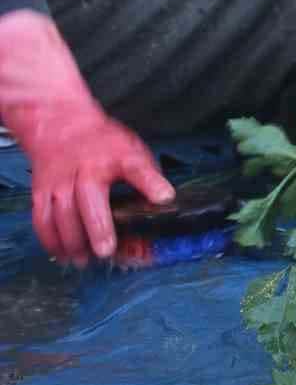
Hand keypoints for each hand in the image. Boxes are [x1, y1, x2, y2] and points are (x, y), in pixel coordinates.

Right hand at [0, 10, 171, 265]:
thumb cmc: (105, 144)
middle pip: (89, 199)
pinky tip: (62, 254)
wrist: (61, 123)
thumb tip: (165, 206)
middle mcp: (87, 168)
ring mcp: (60, 180)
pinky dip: (50, 239)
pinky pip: (41, 218)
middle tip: (106, 251)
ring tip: (85, 261)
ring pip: (61, 214)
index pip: (137, 168)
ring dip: (72, 241)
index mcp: (118, 156)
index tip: (165, 197)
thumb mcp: (133, 150)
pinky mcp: (41, 189)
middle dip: (98, 226)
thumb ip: (147, 176)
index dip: (151, 183)